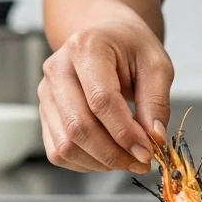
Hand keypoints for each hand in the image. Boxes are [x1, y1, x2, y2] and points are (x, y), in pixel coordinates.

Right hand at [39, 14, 172, 174]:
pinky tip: (108, 157)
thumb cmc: (132, 48)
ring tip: (127, 159)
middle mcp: (57, 68)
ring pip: (66, 144)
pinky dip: (85, 163)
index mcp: (86, 47)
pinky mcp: (44, 112)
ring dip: (100, 162)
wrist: (108, 38)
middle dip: (113, 153)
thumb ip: (156, 102)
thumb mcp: (156, 65)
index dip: (125, 132)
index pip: (101, 100)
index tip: (148, 151)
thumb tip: (154, 140)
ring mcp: (46, 92)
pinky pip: (58, 151)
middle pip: (79, 126)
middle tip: (141, 162)